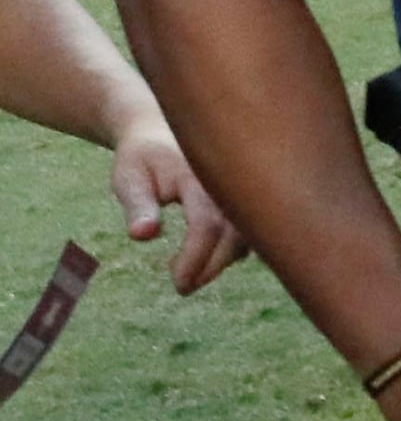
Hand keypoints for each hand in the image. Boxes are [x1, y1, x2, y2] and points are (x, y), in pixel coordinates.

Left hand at [106, 120, 248, 291]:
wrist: (163, 133)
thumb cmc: (142, 160)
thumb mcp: (129, 178)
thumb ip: (137, 205)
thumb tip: (142, 236)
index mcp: (199, 176)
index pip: (207, 225)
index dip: (195, 259)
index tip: (176, 283)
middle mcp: (228, 182)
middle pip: (236, 234)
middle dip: (212, 267)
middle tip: (184, 287)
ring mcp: (240, 189)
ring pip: (249, 234)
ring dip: (223, 260)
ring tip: (192, 274)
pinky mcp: (244, 198)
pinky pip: (250, 229)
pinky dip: (232, 249)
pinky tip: (206, 256)